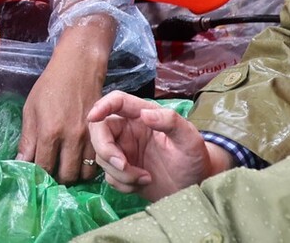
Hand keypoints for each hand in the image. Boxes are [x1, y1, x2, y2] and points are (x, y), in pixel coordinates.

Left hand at [17, 16, 112, 183]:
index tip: (35, 174)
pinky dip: (87, 167)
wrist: (78, 69)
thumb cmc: (50, 87)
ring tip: (65, 167)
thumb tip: (20, 163)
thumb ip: (27, 140)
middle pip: (65, 176)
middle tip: (51, 172)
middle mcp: (71, 139)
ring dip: (73, 174)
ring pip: (83, 173)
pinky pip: (96, 163)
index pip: (43, 168)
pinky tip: (79, 160)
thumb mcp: (31, 110)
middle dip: (56, 178)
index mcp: (49, 132)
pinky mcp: (100, 136)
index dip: (38, 175)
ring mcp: (88, 139)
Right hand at [85, 91, 222, 202]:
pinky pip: (109, 175)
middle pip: (99, 130)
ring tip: (144, 178)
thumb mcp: (189, 138)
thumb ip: (170, 121)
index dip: (102, 106)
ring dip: (120, 172)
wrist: (196, 187)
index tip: (93, 117)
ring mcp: (124, 151)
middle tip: (123, 165)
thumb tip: (145, 114)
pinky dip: (123, 183)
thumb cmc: (195, 158)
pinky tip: (142, 183)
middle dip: (106, 149)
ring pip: (102, 156)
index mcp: (142, 115)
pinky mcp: (122, 171)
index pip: (117, 101)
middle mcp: (129, 130)